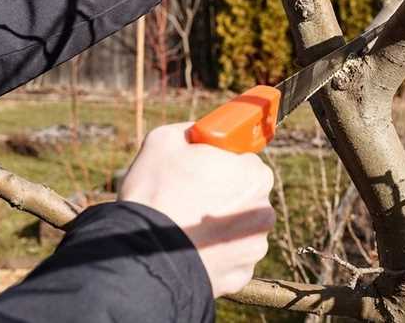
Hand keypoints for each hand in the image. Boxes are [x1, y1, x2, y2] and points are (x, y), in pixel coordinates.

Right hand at [118, 122, 275, 297]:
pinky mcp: (242, 274)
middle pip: (244, 195)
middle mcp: (264, 211)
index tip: (200, 170)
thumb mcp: (165, 140)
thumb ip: (193, 130)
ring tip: (186, 225)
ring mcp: (255, 246)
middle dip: (222, 194)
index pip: (244, 161)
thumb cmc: (155, 193)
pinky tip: (191, 247)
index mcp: (255, 174)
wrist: (141, 254)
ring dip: (219, 226)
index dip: (220, 163)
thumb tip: (200, 132)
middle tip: (189, 197)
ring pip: (237, 228)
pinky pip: (230, 256)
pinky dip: (215, 252)